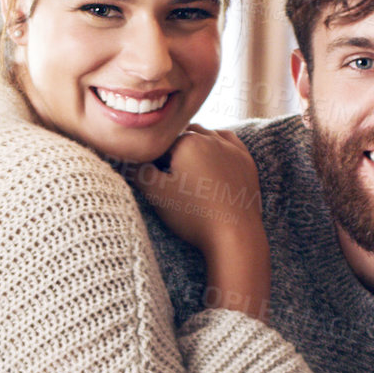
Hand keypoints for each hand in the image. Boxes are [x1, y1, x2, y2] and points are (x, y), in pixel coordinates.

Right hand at [133, 126, 270, 320]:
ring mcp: (233, 149)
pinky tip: (212, 158)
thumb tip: (126, 158)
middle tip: (170, 176)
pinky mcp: (247, 162)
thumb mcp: (156, 194)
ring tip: (188, 170)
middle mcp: (212, 138)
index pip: (160, 143)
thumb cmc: (194, 215)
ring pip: (207, 136)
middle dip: (174, 151)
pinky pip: (229, 144)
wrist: (235, 236)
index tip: (153, 178)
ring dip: (195, 146)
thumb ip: (137, 171)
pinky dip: (218, 146)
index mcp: (188, 141)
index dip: (152, 160)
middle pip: (183, 137)